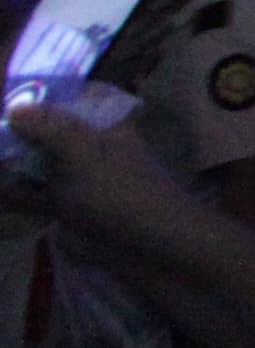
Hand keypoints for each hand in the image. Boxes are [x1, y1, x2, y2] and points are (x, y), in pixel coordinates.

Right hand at [5, 94, 195, 250]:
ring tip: (1, 168)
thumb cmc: (119, 193)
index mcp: (103, 126)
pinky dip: (16, 194)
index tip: (6, 102)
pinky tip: (3, 192)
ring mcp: (77, 178)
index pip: (67, 101)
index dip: (37, 100)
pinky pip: (35, 196)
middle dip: (17, 135)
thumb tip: (16, 108)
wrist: (147, 247)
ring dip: (14, 165)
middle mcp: (89, 147)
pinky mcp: (67, 208)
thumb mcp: (83, 154)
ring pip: (37, 165)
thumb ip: (50, 129)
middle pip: (45, 133)